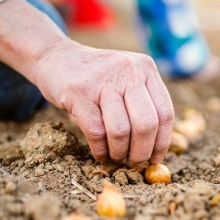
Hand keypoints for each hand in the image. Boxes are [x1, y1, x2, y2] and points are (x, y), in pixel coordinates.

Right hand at [33, 41, 174, 166]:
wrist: (55, 56)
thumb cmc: (96, 77)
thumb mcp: (125, 78)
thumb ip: (143, 102)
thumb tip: (157, 149)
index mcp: (145, 68)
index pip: (165, 113)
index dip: (162, 142)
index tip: (155, 159)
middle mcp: (128, 70)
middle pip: (146, 124)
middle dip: (141, 152)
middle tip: (134, 163)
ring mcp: (102, 79)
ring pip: (121, 131)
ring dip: (119, 153)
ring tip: (115, 157)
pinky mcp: (78, 92)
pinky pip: (96, 132)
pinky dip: (100, 150)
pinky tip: (100, 154)